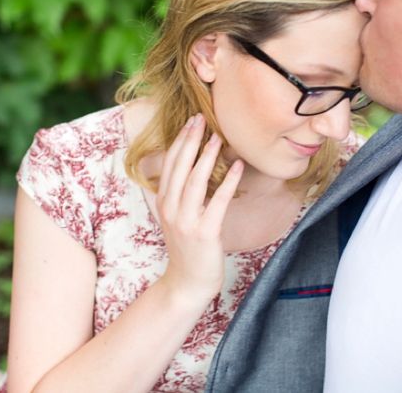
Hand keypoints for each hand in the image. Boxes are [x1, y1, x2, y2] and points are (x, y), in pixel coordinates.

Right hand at [155, 114, 243, 300]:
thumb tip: (195, 167)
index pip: (170, 164)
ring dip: (207, 157)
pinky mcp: (205, 233)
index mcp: (164, 203)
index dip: (180, 141)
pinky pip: (218, 202)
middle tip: (201, 118)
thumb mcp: (177, 218)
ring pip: (195, 181)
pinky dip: (228, 182)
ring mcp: (186, 221)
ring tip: (218, 137)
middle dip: (190, 140)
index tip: (190, 121)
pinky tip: (238, 166)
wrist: (186, 284)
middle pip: (180, 167)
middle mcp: (171, 209)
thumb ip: (181, 194)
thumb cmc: (187, 249)